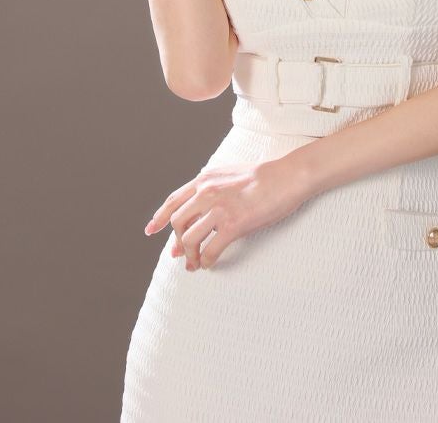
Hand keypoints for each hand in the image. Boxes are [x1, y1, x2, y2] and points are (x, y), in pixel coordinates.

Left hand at [143, 157, 310, 270]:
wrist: (286, 177)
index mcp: (205, 179)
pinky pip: (210, 250)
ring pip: (189, 239)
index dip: (160, 217)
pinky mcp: (234, 224)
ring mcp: (219, 208)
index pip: (173, 200)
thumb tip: (198, 211)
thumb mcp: (229, 174)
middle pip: (177, 222)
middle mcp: (207, 192)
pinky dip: (207, 261)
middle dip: (176, 241)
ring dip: (189, 256)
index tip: (151, 230)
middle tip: (179, 255)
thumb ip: (212, 188)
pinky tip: (210, 264)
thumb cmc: (263, 177)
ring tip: (195, 264)